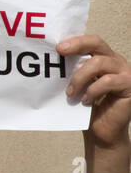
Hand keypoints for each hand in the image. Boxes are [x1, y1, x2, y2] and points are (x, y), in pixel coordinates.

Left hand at [62, 34, 130, 148]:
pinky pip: (109, 81)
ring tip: (70, 93)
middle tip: (60, 52)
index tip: (58, 46)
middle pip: (97, 44)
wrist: (101, 131)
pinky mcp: (130, 86)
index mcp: (103, 58)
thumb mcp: (76, 87)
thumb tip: (49, 65)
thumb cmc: (87, 108)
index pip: (91, 42)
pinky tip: (85, 100)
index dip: (76, 41)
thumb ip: (70, 74)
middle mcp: (115, 62)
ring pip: (100, 63)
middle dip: (77, 46)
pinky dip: (93, 90)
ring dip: (80, 77)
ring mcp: (125, 73)